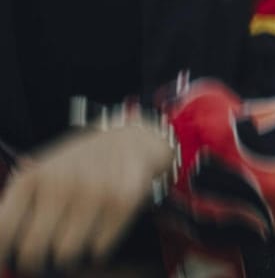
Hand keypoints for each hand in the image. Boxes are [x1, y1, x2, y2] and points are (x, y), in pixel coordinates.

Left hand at [0, 123, 172, 273]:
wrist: (132, 141)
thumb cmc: (81, 162)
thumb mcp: (44, 170)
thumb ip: (19, 203)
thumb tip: (6, 247)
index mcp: (33, 178)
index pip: (3, 229)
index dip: (3, 253)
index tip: (8, 260)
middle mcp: (60, 185)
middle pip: (32, 251)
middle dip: (36, 262)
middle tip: (42, 260)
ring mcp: (92, 194)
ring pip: (66, 254)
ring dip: (69, 256)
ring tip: (74, 243)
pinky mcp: (122, 203)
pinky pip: (99, 250)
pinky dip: (98, 248)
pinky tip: (99, 232)